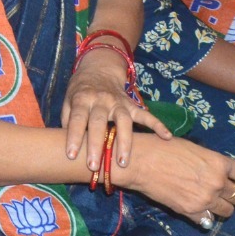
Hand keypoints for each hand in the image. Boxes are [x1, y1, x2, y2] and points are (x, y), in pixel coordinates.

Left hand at [61, 47, 171, 172]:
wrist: (99, 69)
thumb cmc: (80, 91)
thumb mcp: (68, 99)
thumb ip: (68, 119)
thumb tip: (67, 140)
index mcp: (82, 98)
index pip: (78, 119)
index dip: (73, 137)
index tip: (71, 155)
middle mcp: (101, 100)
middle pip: (99, 122)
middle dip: (97, 144)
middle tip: (94, 165)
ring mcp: (118, 102)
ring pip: (123, 121)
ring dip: (124, 141)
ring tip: (123, 162)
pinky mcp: (132, 105)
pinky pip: (146, 115)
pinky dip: (157, 125)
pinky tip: (167, 137)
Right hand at [116, 135, 234, 221]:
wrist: (138, 162)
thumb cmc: (161, 147)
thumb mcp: (191, 147)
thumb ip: (209, 161)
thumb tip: (216, 169)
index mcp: (218, 163)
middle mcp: (217, 183)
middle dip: (231, 193)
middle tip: (220, 190)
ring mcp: (205, 199)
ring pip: (227, 211)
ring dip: (221, 206)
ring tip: (209, 200)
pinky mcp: (192, 212)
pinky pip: (208, 220)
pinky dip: (205, 215)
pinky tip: (197, 207)